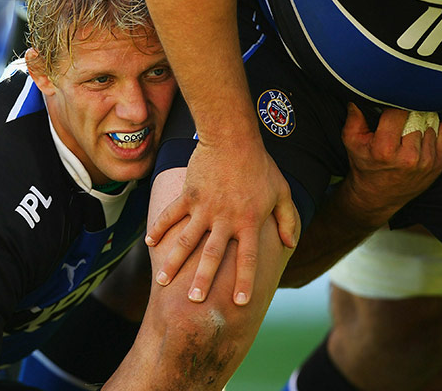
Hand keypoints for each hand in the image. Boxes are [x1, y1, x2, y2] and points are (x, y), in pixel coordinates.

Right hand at [146, 140, 298, 305]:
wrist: (232, 138)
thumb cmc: (260, 165)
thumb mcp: (282, 191)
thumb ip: (287, 219)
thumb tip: (292, 243)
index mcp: (249, 222)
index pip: (247, 259)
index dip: (244, 282)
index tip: (240, 303)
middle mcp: (225, 220)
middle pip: (212, 256)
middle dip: (202, 280)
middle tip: (193, 301)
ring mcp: (204, 208)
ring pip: (186, 241)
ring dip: (174, 262)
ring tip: (163, 281)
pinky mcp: (188, 196)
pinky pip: (171, 215)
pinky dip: (159, 228)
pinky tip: (149, 243)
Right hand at [341, 103, 441, 222]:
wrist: (378, 196)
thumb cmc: (365, 165)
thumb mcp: (352, 143)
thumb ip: (354, 118)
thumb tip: (358, 98)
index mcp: (384, 150)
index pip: (397, 112)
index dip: (390, 107)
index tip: (386, 111)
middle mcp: (408, 157)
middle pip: (415, 116)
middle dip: (405, 115)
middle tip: (396, 123)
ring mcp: (426, 161)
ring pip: (430, 122)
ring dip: (420, 121)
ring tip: (406, 131)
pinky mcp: (438, 164)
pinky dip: (433, 129)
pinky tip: (419, 136)